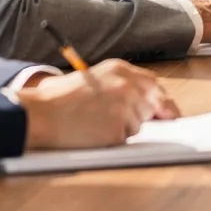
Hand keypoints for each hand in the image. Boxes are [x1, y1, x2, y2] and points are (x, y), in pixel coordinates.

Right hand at [18, 58, 176, 150]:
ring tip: (96, 123)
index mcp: (121, 70)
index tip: (168, 111)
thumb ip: (121, 85)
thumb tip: (147, 101)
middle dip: (148, 116)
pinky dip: (113, 140)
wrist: (41, 113)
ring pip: (138, 125)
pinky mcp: (118, 130)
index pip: (153, 85)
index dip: (162, 100)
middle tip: (133, 122)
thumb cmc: (59, 98)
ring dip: (124, 128)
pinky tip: (94, 132)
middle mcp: (128, 87)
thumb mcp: (93, 78)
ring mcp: (125, 109)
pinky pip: (125, 139)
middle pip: (152, 106)